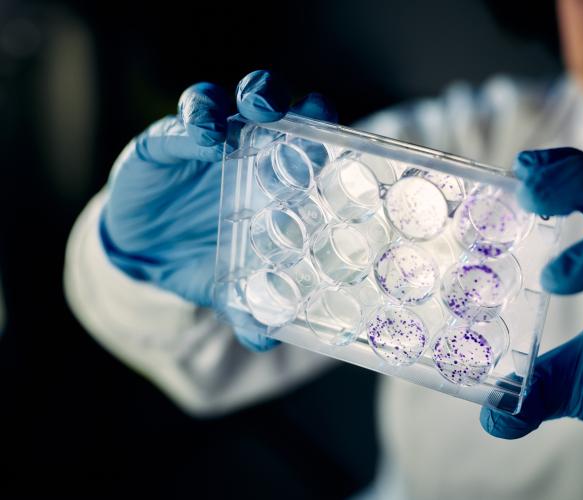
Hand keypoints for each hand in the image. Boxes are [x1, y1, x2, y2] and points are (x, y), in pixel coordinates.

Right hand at [100, 70, 335, 349]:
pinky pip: (181, 122)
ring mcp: (208, 141)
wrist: (148, 255)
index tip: (343, 138)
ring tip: (255, 109)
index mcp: (274, 180)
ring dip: (248, 96)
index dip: (327, 136)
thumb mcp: (230, 286)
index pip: (308, 145)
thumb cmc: (207, 258)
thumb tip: (265, 340)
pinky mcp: (166, 141)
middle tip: (305, 108)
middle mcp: (246, 151)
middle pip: (275, 108)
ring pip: (231, 101)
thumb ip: (249, 308)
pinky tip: (201, 135)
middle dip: (294, 103)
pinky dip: (193, 123)